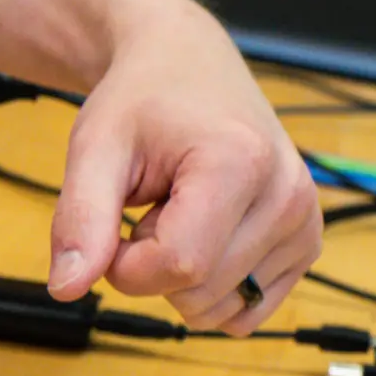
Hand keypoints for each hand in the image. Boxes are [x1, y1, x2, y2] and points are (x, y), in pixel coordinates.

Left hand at [47, 3, 320, 332]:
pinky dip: (218, 289)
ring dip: (186, 277)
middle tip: (153, 208)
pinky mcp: (308, 240)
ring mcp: (305, 220)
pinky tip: (210, 237)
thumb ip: (79, 219)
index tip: (114, 225)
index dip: (125, 264)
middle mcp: (287, 194)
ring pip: (225, 309)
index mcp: (240, 163)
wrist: (190, 66)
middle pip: (201, 292)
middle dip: (155, 268)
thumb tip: (67, 288)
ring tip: (183, 216)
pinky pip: (253, 309)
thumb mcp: (94, 148)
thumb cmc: (144, 101)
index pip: (178, 266)